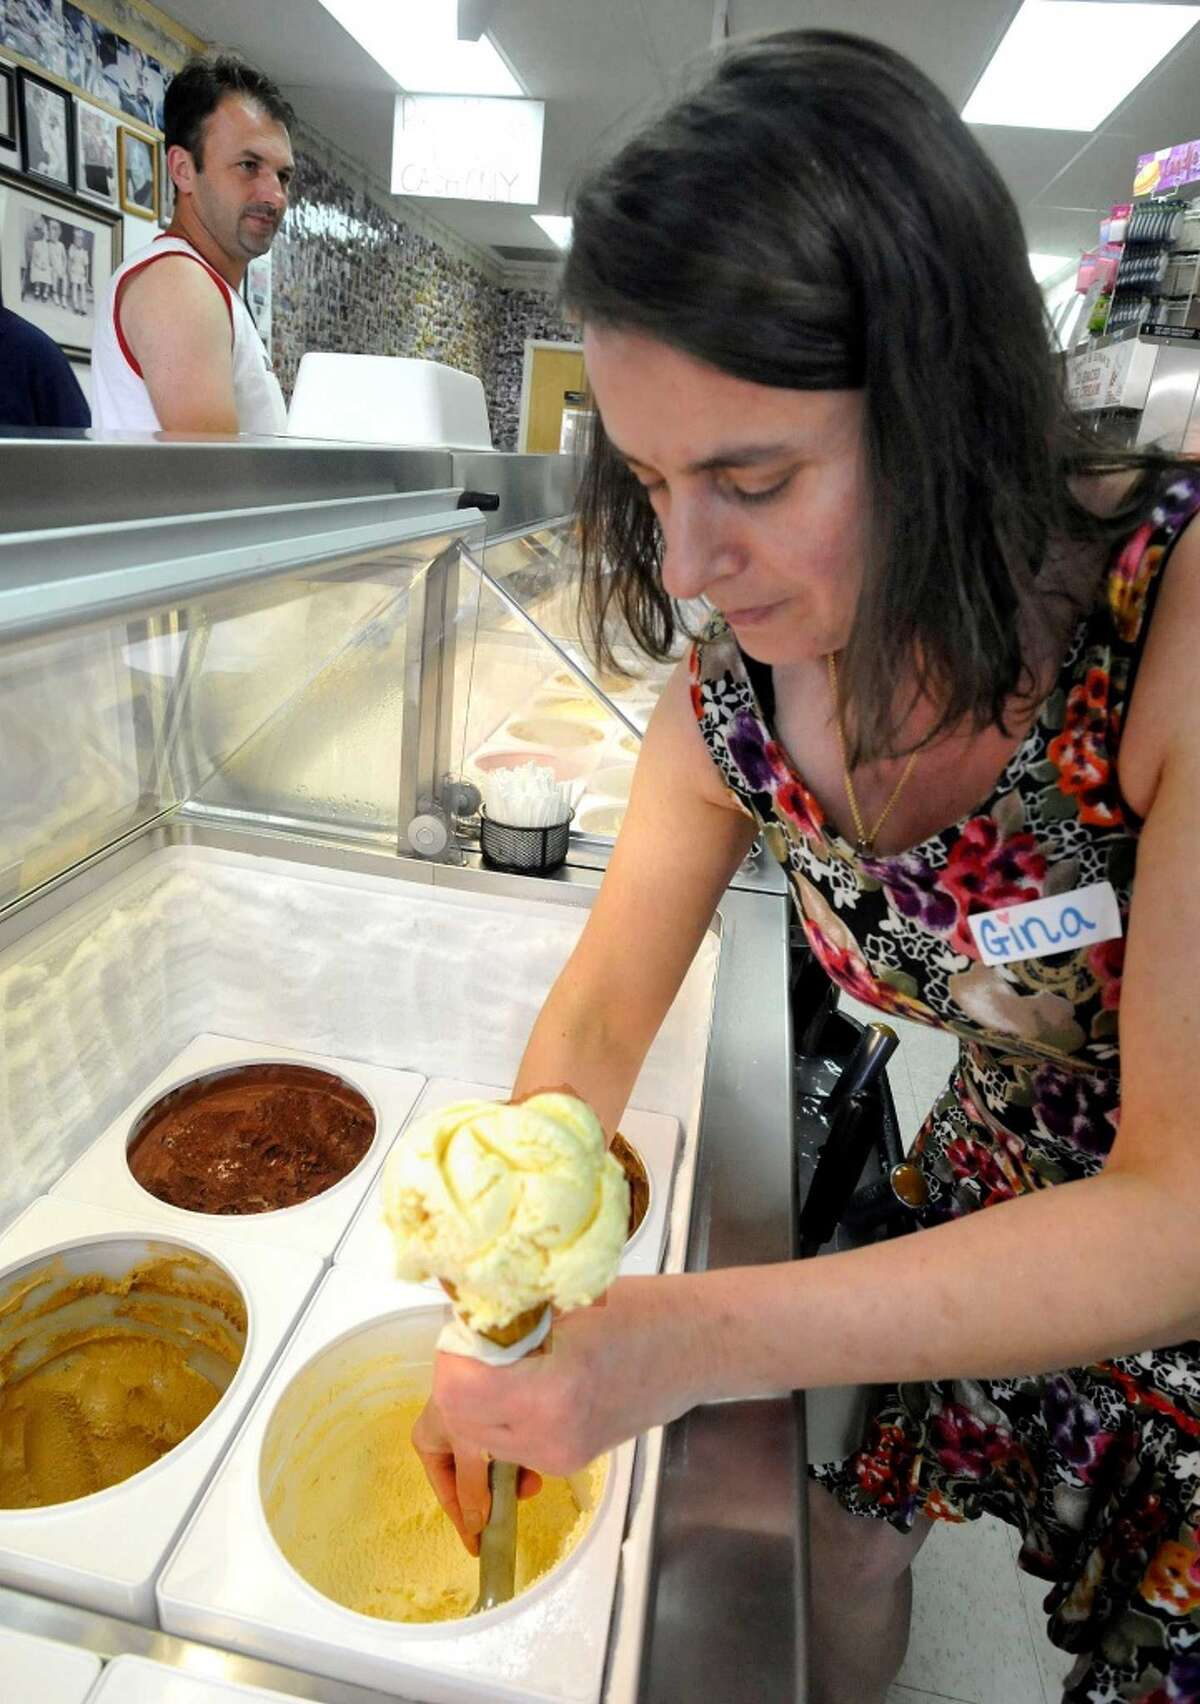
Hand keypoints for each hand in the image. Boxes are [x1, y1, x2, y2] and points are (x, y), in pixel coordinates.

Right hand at [411, 1400, 542, 1555]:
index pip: (447, 1493)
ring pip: (491, 1462)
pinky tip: (530, 1460)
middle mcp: (448, 1432)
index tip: (480, 1548)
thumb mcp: (467, 1445)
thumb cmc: (468, 1394)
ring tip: (532, 1480)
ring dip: (511, 1476)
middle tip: (522, 1501)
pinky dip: (516, 1456)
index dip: (464, 1521)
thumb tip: (477, 1523)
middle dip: (496, 1495)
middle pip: (472, 1478)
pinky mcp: (494, 1412)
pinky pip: (503, 1444)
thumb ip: (473, 1486)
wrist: (492, 1346)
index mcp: (431, 1440)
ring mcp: (471, 1422)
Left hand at [431, 1276, 703, 1480]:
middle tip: (482, 1338)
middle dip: (459, 1376)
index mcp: (548, 1394)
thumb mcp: (565, 1300)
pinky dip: (503, 1411)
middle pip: (459, 1420)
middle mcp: (547, 1437)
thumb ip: (508, 1317)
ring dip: (477, 1397)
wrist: (696, 1348)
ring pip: (479, 1435)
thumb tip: (456, 1313)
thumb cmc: (641, 1313)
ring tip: (509, 1357)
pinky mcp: (566, 1462)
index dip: (453, 1355)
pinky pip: (508, 1441)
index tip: (469, 1328)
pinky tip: (532, 1379)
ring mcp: (556, 1457)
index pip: (456, 1392)